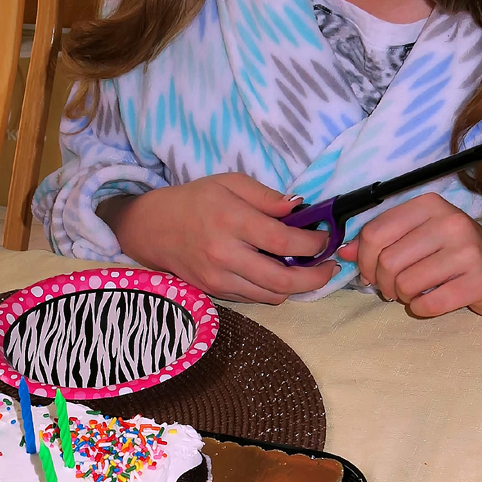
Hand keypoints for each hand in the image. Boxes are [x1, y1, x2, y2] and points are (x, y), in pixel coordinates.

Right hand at [100, 174, 337, 303]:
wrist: (151, 228)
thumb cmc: (193, 200)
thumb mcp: (229, 182)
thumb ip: (266, 196)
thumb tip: (301, 208)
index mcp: (231, 221)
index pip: (283, 241)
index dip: (313, 243)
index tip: (325, 238)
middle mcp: (225, 255)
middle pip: (283, 280)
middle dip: (316, 277)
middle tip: (330, 266)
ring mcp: (219, 279)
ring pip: (272, 295)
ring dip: (297, 286)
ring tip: (307, 269)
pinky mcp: (215, 292)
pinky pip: (255, 298)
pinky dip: (274, 289)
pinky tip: (280, 273)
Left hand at [338, 193, 481, 319]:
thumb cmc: (461, 256)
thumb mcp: (423, 238)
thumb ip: (383, 241)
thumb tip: (344, 250)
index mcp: (431, 205)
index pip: (375, 233)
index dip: (364, 261)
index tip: (371, 274)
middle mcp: (449, 222)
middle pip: (387, 262)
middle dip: (384, 284)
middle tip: (397, 289)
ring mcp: (468, 251)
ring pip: (405, 284)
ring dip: (405, 297)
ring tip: (421, 291)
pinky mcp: (479, 281)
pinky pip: (428, 304)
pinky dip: (424, 309)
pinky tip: (436, 301)